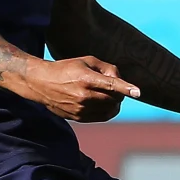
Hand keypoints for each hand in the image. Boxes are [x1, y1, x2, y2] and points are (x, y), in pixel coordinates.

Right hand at [26, 56, 140, 122]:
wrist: (41, 83)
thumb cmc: (66, 68)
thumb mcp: (86, 61)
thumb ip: (107, 68)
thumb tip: (120, 80)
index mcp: (86, 79)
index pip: (111, 85)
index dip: (126, 88)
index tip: (138, 92)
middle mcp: (83, 96)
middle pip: (114, 98)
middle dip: (120, 92)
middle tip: (113, 85)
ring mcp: (80, 109)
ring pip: (110, 108)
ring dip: (114, 102)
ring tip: (106, 93)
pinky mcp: (78, 118)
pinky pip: (102, 116)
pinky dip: (108, 110)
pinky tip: (103, 103)